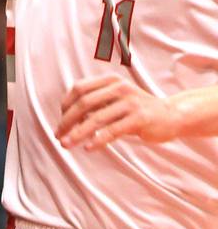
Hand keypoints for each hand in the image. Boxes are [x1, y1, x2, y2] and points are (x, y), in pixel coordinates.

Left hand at [56, 75, 176, 148]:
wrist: (171, 115)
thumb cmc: (138, 109)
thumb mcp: (116, 100)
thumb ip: (97, 104)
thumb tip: (69, 118)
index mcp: (110, 80)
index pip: (79, 88)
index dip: (66, 104)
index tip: (60, 121)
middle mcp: (118, 88)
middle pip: (84, 103)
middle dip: (67, 120)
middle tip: (58, 135)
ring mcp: (129, 103)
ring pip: (96, 118)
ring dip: (78, 133)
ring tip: (67, 144)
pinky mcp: (139, 119)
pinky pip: (113, 130)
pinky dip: (98, 140)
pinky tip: (88, 148)